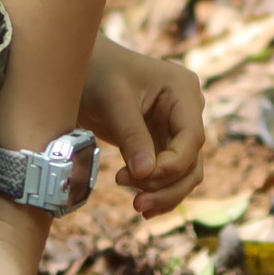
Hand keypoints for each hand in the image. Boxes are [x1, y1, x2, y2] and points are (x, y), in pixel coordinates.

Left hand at [79, 36, 206, 216]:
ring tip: (136, 206)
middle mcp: (187, 111)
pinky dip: (158, 190)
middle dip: (167, 186)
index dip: (171, 165)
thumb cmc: (97, 73)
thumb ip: (131, 136)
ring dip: (164, 193)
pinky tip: (141, 205)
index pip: (191, 139)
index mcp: (183, 91)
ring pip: (185, 173)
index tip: (138, 178)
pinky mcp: (161, 142)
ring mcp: (176, 128)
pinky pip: (169, 173)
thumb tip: (146, 174)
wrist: (81, 68)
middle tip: (136, 202)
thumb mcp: (113, 101)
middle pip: (192, 161)